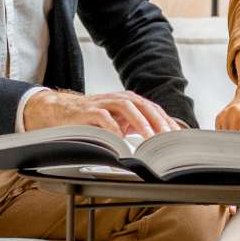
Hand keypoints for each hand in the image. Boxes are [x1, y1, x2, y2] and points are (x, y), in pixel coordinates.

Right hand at [23, 89, 180, 138]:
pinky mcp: (88, 111)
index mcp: (128, 101)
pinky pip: (102, 116)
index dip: (165, 120)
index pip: (152, 108)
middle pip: (142, 105)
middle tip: (166, 135)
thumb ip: (136, 126)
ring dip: (139, 121)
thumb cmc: (94, 118)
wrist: (63, 111)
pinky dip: (111, 125)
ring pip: (126, 106)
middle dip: (157, 120)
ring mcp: (103, 104)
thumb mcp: (118, 121)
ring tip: (148, 135)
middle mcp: (118, 99)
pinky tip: (119, 136)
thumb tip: (158, 141)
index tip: (175, 135)